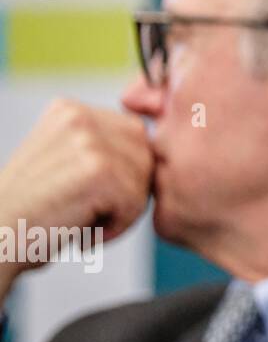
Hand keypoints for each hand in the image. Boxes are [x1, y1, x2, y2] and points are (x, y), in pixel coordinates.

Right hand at [0, 99, 153, 288]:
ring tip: (80, 219)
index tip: (86, 194)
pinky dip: (115, 228)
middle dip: (127, 191)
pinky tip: (80, 231)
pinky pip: (135, 204)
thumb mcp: (62, 164)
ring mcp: (88, 141)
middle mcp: (78, 116)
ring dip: (121, 211)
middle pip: (146, 154)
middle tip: (85, 211)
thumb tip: (163, 144)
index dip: (124, 174)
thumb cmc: (31, 216)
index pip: (135, 135)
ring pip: (144, 180)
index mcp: (70, 110)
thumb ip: (101, 146)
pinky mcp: (97, 170)